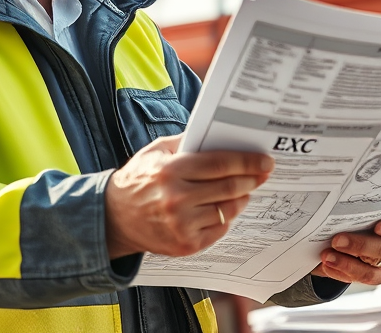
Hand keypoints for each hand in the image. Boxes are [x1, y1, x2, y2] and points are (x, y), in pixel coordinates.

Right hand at [104, 134, 273, 258]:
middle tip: (264, 173)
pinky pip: (219, 229)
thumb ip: (186, 142)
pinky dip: (226, 217)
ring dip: (241, 198)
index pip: (219, 164)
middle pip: (229, 187)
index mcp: (170, 171)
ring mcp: (181, 224)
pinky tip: (224, 207)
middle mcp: (176, 199)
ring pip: (228, 210)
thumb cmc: (138, 179)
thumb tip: (220, 136)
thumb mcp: (155, 152)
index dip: (247, 162)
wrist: (114, 218)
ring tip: (244, 189)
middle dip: (251, 179)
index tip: (265, 161)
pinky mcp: (185, 244)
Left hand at [311, 209, 380, 284]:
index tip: (378, 227)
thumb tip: (337, 199)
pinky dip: (342, 272)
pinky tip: (328, 265)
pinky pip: (361, 279)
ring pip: (375, 271)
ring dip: (348, 264)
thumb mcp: (364, 204)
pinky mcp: (376, 276)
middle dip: (360, 245)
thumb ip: (359, 205)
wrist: (353, 226)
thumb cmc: (363, 211)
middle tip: (337, 240)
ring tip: (327, 256)